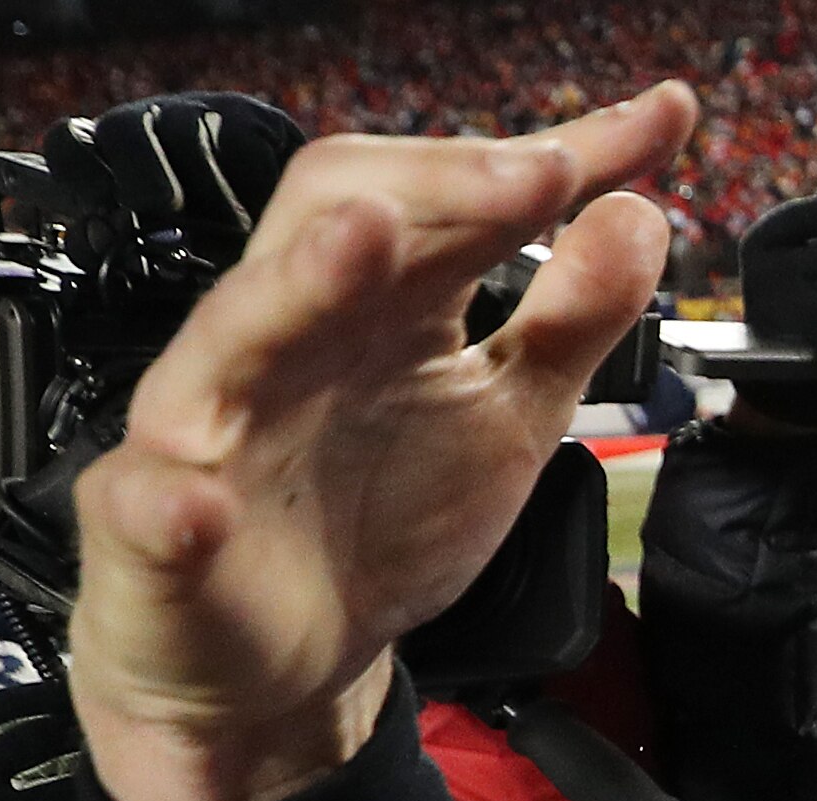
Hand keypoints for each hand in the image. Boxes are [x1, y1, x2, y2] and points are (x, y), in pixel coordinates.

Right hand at [68, 85, 698, 800]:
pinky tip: (203, 502)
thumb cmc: (377, 519)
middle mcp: (290, 336)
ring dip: (302, 281)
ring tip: (369, 239)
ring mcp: (210, 426)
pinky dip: (176, 501)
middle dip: (441, 188)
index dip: (560, 156)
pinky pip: (154, 505)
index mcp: (378, 305)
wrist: (286, 664)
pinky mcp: (156, 530)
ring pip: (236, 330)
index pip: (456, 197)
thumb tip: (640, 213)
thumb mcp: (507, 419)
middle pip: (336, 215)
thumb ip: (570, 323)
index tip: (662, 121)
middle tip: (544, 171)